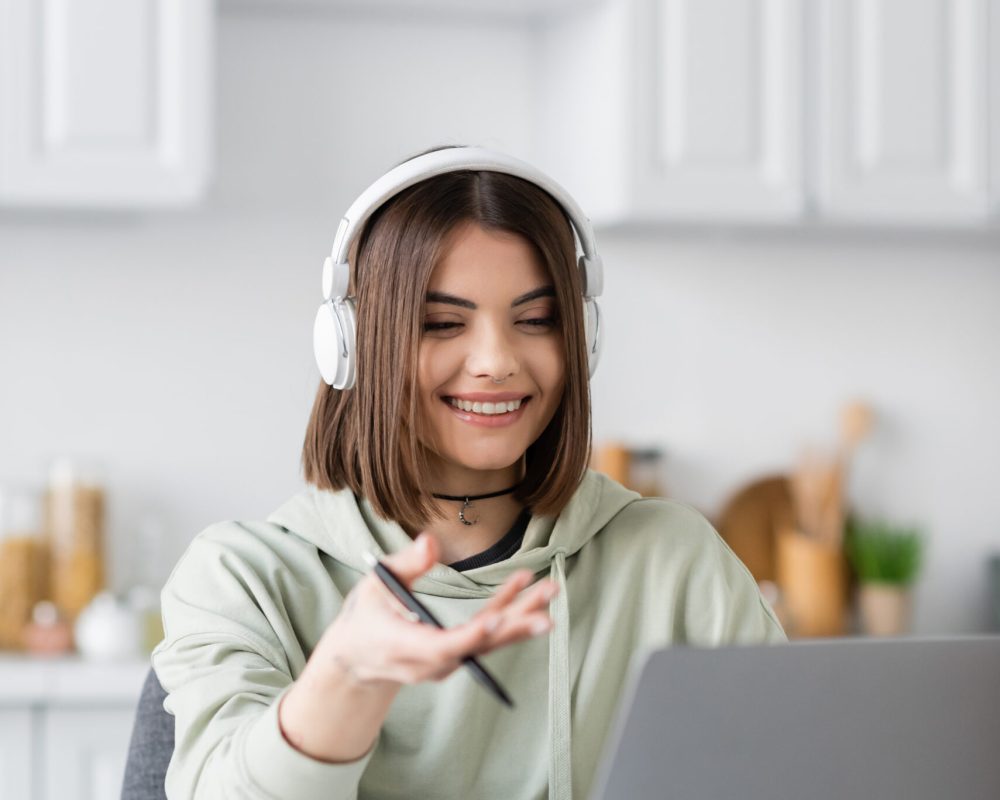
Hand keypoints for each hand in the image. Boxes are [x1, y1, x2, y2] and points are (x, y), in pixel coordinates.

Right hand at [312, 532, 558, 689]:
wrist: (358, 658)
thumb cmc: (365, 615)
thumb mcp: (375, 583)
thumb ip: (404, 564)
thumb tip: (430, 540)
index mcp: (403, 647)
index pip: (442, 647)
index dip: (471, 635)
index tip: (497, 621)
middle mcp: (430, 662)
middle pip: (477, 647)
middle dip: (513, 629)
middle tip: (546, 614)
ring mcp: (446, 663)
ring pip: (489, 643)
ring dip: (520, 618)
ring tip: (549, 593)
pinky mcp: (457, 655)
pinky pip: (486, 635)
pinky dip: (507, 612)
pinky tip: (526, 585)